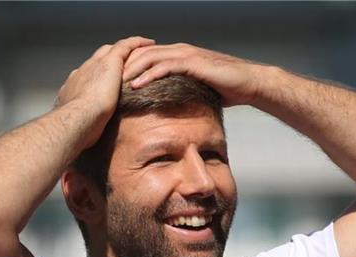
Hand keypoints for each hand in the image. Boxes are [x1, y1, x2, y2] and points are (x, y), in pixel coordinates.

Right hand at [54, 36, 154, 143]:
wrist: (76, 120)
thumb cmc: (77, 130)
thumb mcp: (78, 128)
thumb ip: (83, 129)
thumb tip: (84, 146)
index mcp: (75, 87)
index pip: (88, 77)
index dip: (97, 76)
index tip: (105, 78)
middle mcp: (83, 72)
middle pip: (98, 59)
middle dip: (110, 59)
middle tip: (123, 62)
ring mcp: (95, 65)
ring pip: (112, 50)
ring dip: (126, 49)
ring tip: (140, 49)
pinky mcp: (109, 62)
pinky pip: (125, 46)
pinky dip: (136, 43)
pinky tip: (149, 43)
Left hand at [121, 43, 266, 106]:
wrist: (248, 84)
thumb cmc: (226, 88)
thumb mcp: (198, 89)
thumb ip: (182, 90)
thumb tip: (167, 106)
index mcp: (178, 55)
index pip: (146, 56)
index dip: (129, 66)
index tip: (113, 81)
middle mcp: (179, 51)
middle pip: (143, 54)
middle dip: (124, 66)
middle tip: (107, 81)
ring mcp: (186, 55)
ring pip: (150, 58)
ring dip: (131, 70)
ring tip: (115, 83)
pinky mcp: (193, 63)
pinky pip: (165, 66)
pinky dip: (148, 75)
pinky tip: (136, 85)